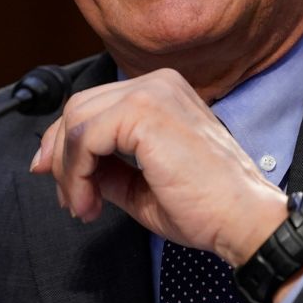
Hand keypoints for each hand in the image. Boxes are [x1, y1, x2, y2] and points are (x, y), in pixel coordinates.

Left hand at [30, 68, 287, 266]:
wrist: (243, 219)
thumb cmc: (206, 206)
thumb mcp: (139, 184)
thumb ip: (104, 168)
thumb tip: (62, 166)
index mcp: (161, 92)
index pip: (94, 105)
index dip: (66, 143)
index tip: (59, 181)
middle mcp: (156, 83)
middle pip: (78, 108)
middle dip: (61, 157)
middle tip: (69, 200)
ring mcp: (151, 92)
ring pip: (76, 121)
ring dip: (69, 170)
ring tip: (83, 206)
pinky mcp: (144, 111)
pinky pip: (85, 137)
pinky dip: (77, 173)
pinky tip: (89, 203)